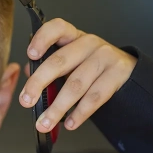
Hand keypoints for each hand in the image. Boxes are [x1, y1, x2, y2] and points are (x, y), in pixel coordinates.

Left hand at [19, 18, 136, 132]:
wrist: (126, 70)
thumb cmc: (90, 64)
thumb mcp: (70, 59)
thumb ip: (48, 64)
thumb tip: (28, 72)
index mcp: (73, 36)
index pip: (57, 28)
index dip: (42, 39)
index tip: (31, 55)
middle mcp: (89, 43)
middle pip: (60, 62)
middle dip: (38, 83)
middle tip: (25, 101)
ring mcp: (105, 57)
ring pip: (76, 85)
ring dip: (57, 108)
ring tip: (44, 123)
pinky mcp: (118, 74)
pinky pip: (95, 97)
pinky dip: (79, 114)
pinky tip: (70, 123)